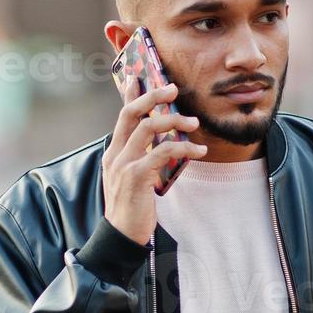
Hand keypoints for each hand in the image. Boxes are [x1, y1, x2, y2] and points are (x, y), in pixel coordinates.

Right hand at [102, 79, 205, 244]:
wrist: (122, 235)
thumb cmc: (130, 208)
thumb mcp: (131, 178)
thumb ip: (140, 158)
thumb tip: (159, 143)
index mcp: (113, 153)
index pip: (122, 116)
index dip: (131, 94)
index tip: (139, 76)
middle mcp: (115, 155)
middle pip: (131, 113)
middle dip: (152, 96)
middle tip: (172, 88)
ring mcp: (124, 165)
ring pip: (148, 128)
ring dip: (174, 121)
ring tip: (193, 122)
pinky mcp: (137, 176)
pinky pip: (162, 152)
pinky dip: (183, 147)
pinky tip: (199, 149)